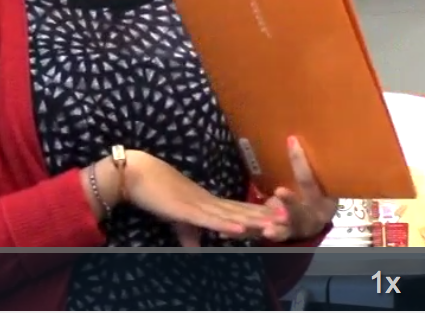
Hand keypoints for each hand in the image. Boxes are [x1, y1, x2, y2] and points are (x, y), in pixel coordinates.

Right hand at [121, 150, 287, 240]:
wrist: (134, 175)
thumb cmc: (154, 193)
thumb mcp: (175, 217)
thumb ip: (187, 233)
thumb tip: (194, 248)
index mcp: (207, 202)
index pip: (238, 209)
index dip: (258, 214)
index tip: (279, 217)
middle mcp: (208, 201)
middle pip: (241, 211)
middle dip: (265, 216)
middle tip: (289, 220)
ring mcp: (199, 204)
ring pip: (232, 215)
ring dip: (254, 220)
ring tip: (276, 224)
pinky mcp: (187, 209)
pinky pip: (210, 219)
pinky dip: (226, 224)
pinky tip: (241, 229)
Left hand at [261, 136, 338, 241]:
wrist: (315, 223)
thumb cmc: (316, 195)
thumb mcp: (321, 184)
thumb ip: (311, 169)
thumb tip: (294, 135)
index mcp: (324, 200)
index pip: (310, 178)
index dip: (300, 160)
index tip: (291, 140)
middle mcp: (313, 215)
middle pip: (301, 208)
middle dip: (290, 202)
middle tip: (280, 191)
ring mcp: (298, 227)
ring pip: (286, 227)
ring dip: (276, 227)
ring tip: (266, 229)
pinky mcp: (284, 234)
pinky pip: (271, 235)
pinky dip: (260, 234)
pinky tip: (250, 232)